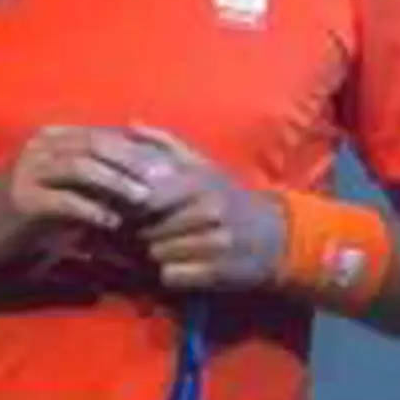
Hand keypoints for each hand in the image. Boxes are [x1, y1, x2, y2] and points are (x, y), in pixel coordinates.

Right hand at [0, 125, 170, 265]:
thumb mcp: (67, 186)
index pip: (104, 134)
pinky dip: (92, 209)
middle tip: (162, 181)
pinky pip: (64, 200)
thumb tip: (145, 176)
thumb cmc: (32, 209)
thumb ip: (98, 176)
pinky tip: (113, 222)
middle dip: (133, 162)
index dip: (137, 148)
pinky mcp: (24, 199)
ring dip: (116, 182)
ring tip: (143, 200)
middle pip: (97, 144)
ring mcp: (30, 170)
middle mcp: (42, 146)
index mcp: (55, 137)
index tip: (166, 166)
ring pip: (82, 166)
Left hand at [127, 123, 286, 290]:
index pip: (149, 197)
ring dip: (153, 254)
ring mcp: (217, 242)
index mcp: (201, 182)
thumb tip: (131, 124)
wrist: (271, 234)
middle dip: (141, 233)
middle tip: (140, 235)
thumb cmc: (224, 194)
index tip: (128, 209)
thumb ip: (164, 143)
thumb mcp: (200, 164)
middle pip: (150, 229)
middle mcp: (210, 210)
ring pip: (158, 253)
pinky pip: (172, 275)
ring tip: (159, 248)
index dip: (134, 206)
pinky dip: (169, 272)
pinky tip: (177, 264)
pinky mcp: (219, 272)